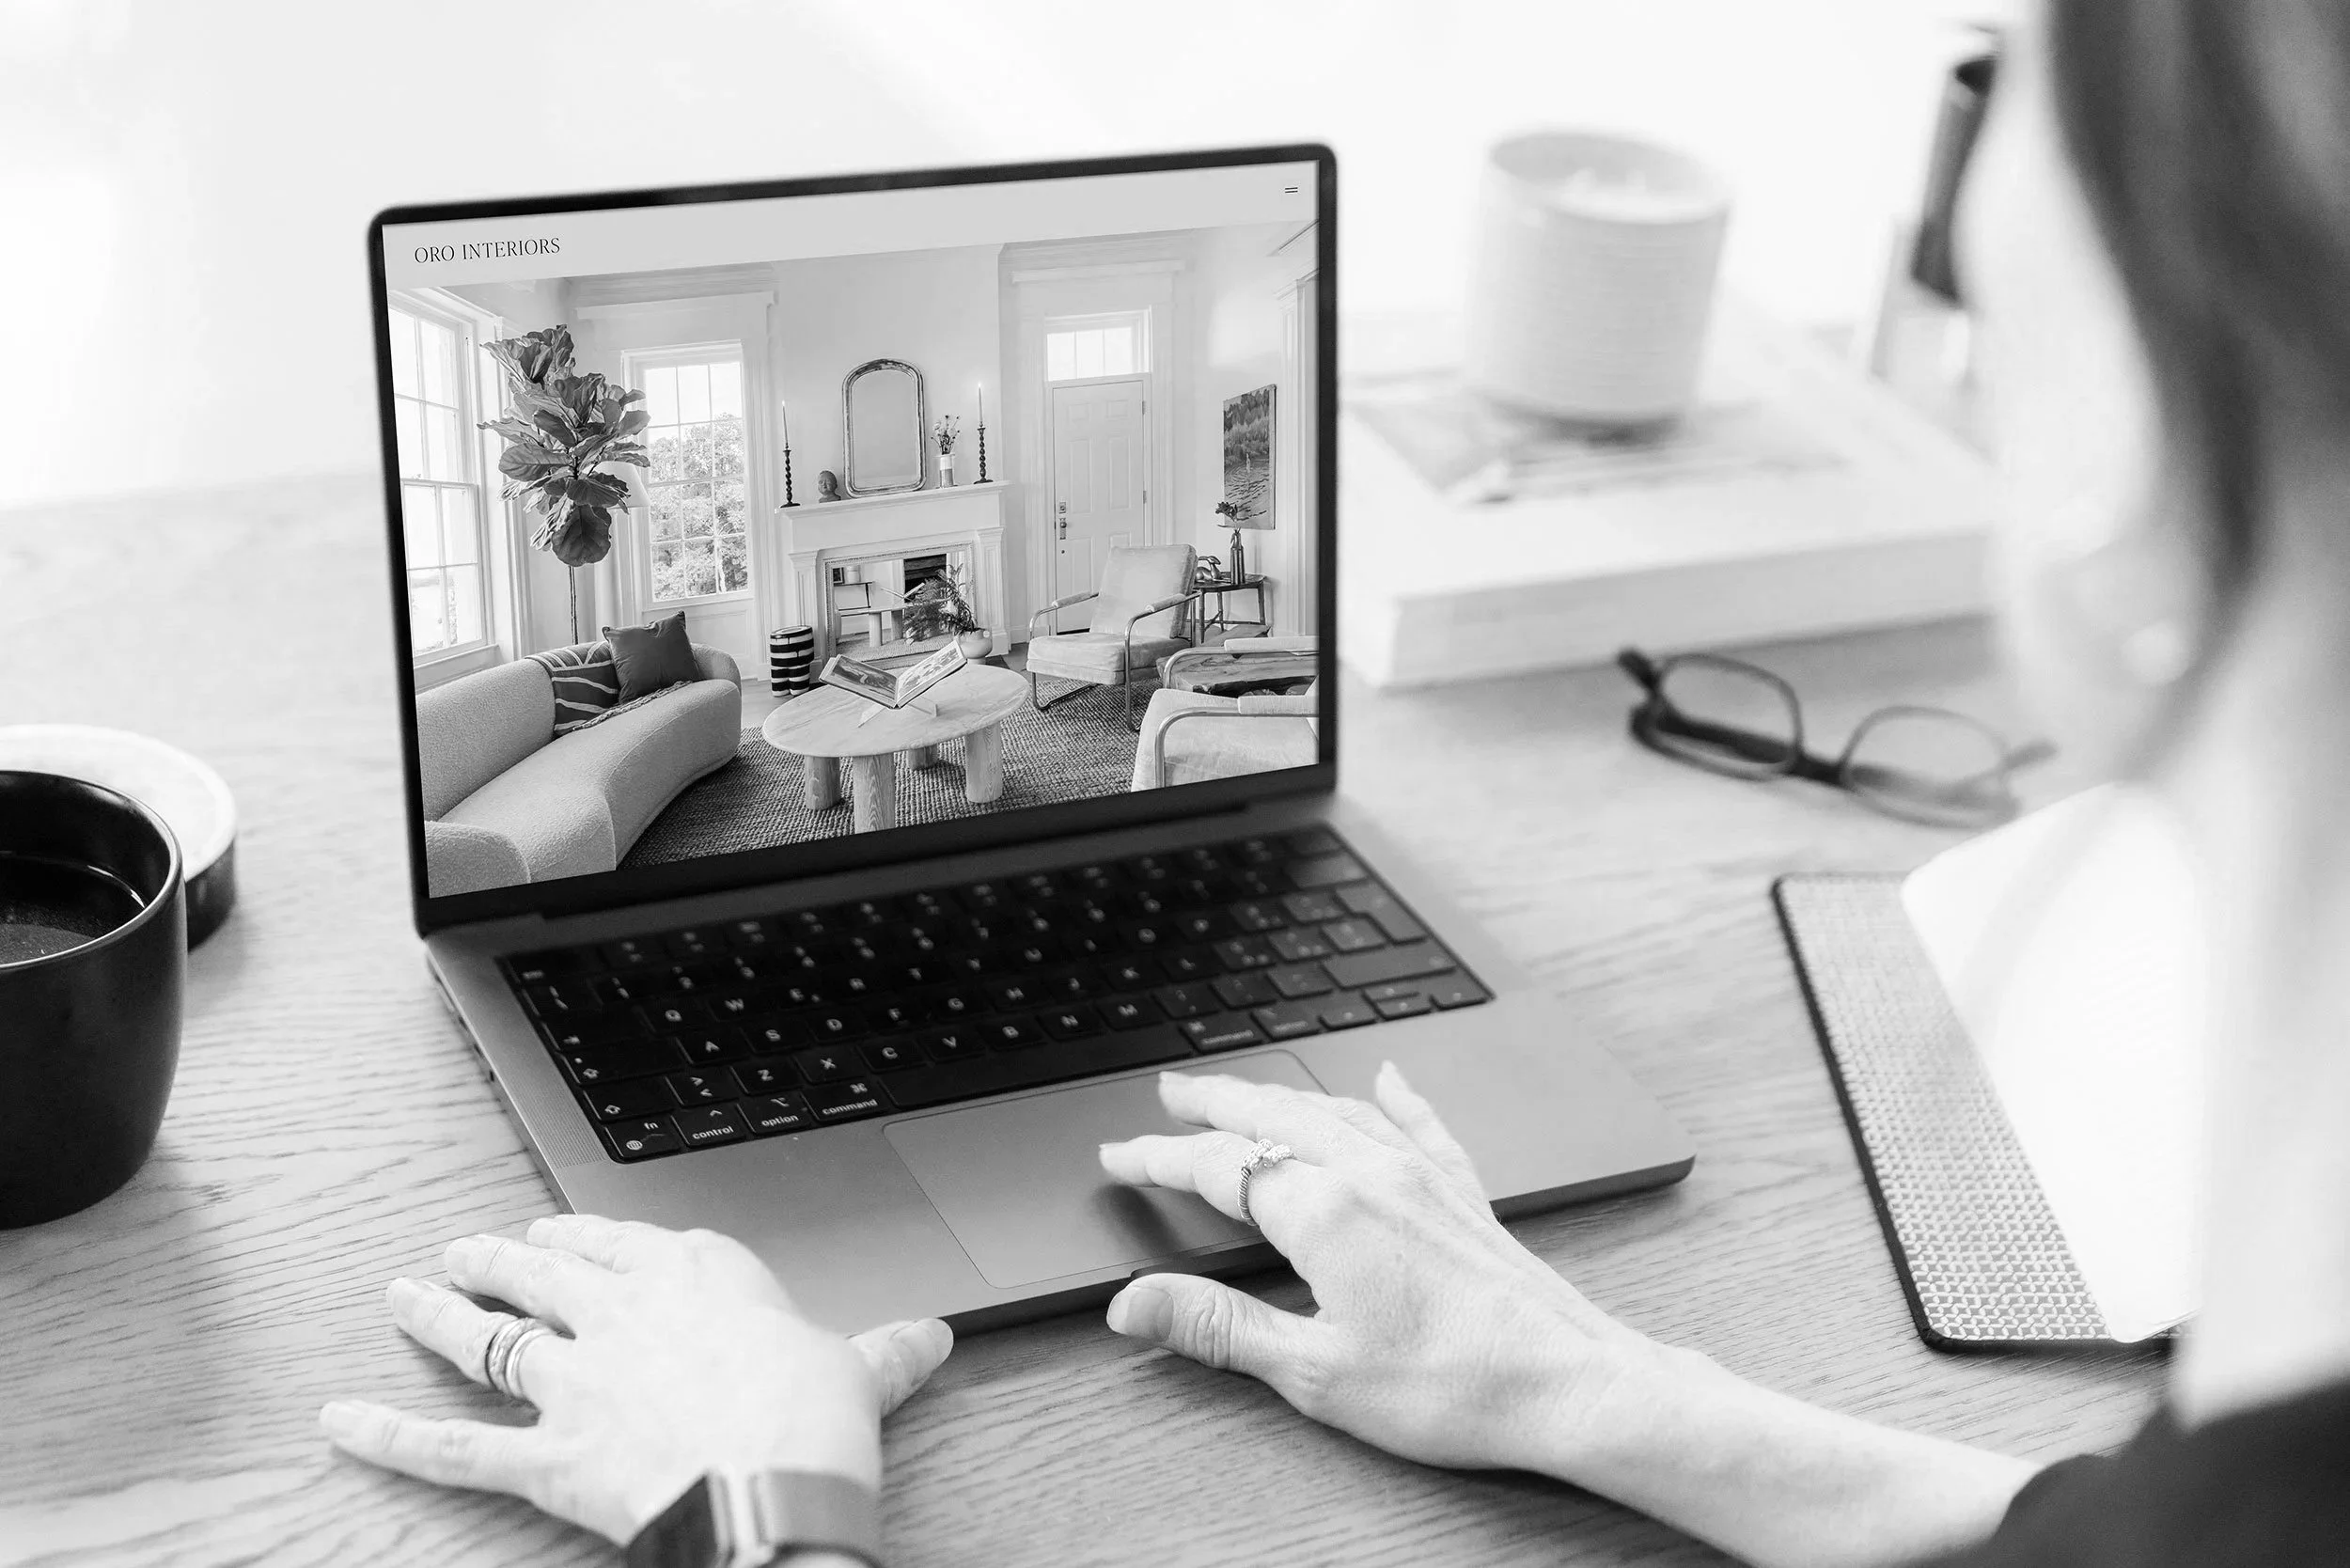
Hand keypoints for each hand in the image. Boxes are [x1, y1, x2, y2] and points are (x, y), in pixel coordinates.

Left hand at [320, 1216, 951, 1545]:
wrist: (772, 1479)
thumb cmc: (816, 1417)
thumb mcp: (860, 1371)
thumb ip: (883, 1352)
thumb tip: (932, 1336)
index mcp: (697, 1275)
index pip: (624, 1241)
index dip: (582, 1235)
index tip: (555, 1230)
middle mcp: (624, 1313)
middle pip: (546, 1275)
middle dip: (498, 1259)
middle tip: (463, 1247)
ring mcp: (576, 1381)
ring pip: (491, 1338)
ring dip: (439, 1314)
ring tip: (401, 1293)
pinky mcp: (545, 1453)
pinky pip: (454, 1446)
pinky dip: (391, 1434)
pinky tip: (340, 1418)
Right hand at [1097, 1063, 1672, 1474]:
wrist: (1566, 1384)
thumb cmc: (1452, 1386)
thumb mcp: (1313, 1370)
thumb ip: (1217, 1326)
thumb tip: (1133, 1304)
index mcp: (1325, 1212)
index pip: (1218, 1167)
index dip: (1159, 1158)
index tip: (1119, 1157)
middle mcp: (1372, 1173)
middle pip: (1272, 1116)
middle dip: (1213, 1101)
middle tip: (1167, 1090)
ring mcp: (1423, 1176)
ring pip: (1335, 1109)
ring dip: (1279, 1094)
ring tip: (1243, 1088)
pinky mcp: (1464, 1193)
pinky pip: (1418, 1123)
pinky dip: (1392, 1096)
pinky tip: (1387, 1078)